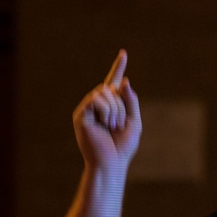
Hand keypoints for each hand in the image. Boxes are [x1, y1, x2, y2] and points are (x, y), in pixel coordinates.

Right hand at [72, 49, 141, 173]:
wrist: (112, 162)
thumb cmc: (123, 146)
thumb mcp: (135, 122)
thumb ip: (131, 101)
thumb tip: (123, 81)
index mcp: (111, 106)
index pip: (114, 82)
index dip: (118, 68)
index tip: (124, 53)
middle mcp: (97, 105)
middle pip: (110, 88)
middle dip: (121, 105)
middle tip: (120, 125)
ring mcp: (88, 109)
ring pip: (103, 92)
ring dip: (115, 109)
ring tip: (113, 126)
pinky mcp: (81, 115)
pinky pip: (95, 100)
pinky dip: (106, 110)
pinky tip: (106, 124)